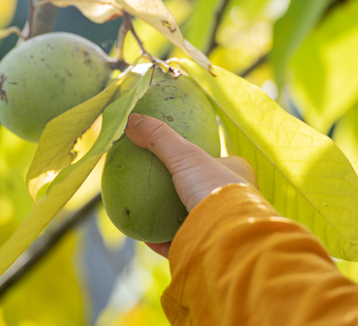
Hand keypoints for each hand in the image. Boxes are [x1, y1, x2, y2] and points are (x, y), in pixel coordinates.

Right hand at [125, 113, 257, 257]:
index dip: (198, 159)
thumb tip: (131, 119)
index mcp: (238, 177)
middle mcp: (235, 202)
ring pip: (193, 218)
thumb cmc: (214, 188)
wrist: (228, 239)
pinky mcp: (207, 249)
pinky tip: (144, 236)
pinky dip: (162, 239)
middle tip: (159, 184)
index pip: (218, 162)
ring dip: (171, 215)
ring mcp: (221, 227)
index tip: (176, 157)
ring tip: (147, 208)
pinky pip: (181, 242)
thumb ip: (159, 137)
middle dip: (183, 188)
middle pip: (203, 190)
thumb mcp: (185, 154)